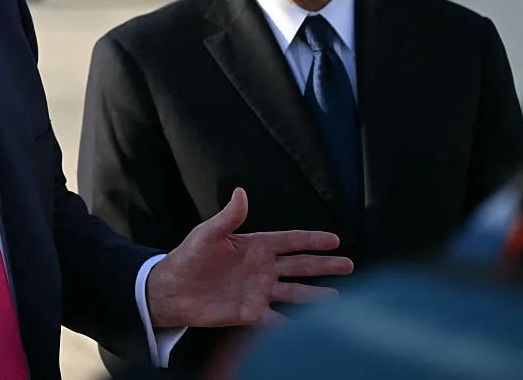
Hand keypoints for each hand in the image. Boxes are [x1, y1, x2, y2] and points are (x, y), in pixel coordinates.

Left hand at [146, 188, 352, 327]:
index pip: (290, 241)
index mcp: (254, 246)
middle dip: (324, 266)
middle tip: (350, 265)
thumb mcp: (207, 234)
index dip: (312, 240)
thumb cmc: (188, 257)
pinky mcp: (251, 313)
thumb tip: (241, 192)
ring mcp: (258, 292)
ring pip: (295, 293)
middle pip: (300, 266)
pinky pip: (278, 321)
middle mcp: (261, 269)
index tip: (335, 239)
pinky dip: (294, 326)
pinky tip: (311, 330)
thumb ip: (228, 217)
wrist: (172, 290)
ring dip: (316, 295)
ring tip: (339, 298)